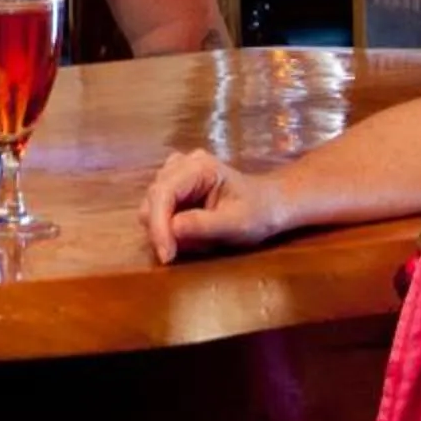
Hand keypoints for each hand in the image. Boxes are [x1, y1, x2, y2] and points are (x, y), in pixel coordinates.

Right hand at [138, 149, 286, 261]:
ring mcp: (174, 174)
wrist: (270, 205)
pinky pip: (157, 210)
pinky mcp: (172, 187)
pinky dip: (167, 227)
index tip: (166, 255)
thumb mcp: (237, 224)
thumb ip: (204, 225)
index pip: (163, 193)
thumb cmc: (259, 213)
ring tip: (193, 242)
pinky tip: (189, 233)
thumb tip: (172, 228)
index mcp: (199, 167)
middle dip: (161, 230)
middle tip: (176, 255)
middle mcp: (181, 164)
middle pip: (152, 199)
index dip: (159, 225)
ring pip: (151, 206)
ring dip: (164, 230)